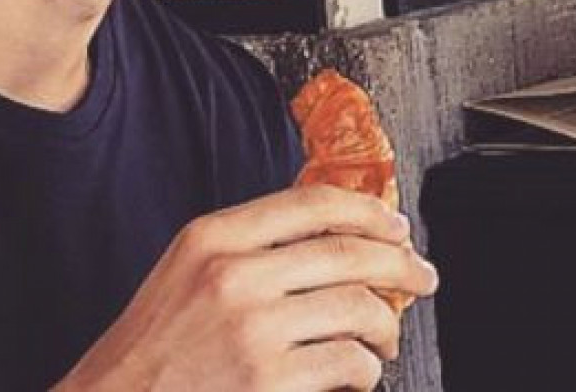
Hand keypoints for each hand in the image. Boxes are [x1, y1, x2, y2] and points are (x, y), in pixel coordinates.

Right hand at [53, 184, 438, 391]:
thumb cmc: (152, 345)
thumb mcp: (187, 269)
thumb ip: (249, 244)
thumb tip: (329, 236)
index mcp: (214, 236)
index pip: (312, 202)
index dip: (367, 210)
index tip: (396, 224)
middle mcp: (235, 274)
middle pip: (347, 253)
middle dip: (400, 263)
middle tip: (423, 274)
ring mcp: (254, 331)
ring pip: (358, 309)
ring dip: (387, 323)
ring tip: (387, 333)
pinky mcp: (269, 383)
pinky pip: (348, 365)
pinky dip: (366, 370)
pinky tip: (358, 373)